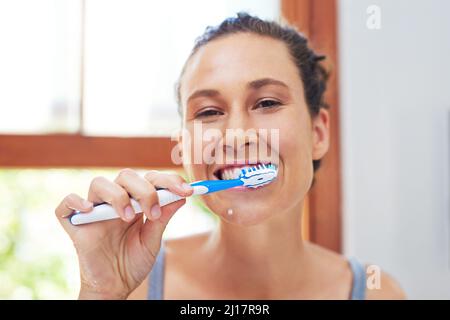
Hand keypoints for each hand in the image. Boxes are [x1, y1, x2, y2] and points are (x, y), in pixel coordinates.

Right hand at [55, 169, 192, 298]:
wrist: (114, 286)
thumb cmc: (133, 262)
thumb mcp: (153, 240)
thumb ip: (163, 217)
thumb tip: (181, 196)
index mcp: (135, 202)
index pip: (149, 179)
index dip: (168, 180)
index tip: (187, 190)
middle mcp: (114, 201)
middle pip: (126, 176)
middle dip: (145, 190)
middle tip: (154, 212)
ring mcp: (94, 212)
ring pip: (99, 183)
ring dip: (118, 196)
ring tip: (128, 218)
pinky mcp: (74, 225)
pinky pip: (66, 206)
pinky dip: (75, 202)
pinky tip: (89, 210)